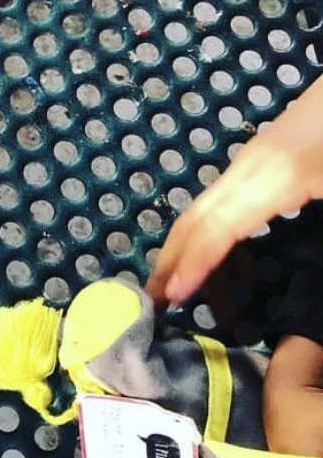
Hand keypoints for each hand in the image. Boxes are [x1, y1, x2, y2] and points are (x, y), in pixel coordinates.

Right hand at [148, 73, 322, 304]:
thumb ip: (317, 233)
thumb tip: (316, 283)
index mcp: (276, 176)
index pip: (219, 225)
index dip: (194, 262)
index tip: (173, 297)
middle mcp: (252, 166)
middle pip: (196, 215)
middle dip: (171, 258)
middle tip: (151, 300)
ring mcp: (253, 159)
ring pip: (204, 206)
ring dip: (184, 247)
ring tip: (175, 286)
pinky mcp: (260, 157)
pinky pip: (222, 199)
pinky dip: (206, 231)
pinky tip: (218, 257)